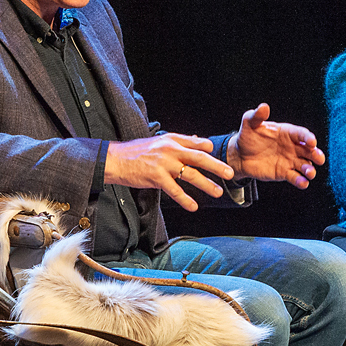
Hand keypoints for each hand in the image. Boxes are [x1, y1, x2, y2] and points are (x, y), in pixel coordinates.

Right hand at [103, 133, 235, 211]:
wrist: (115, 160)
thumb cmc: (137, 152)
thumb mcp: (159, 141)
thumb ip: (180, 141)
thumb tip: (199, 139)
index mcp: (172, 140)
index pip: (196, 143)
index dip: (209, 149)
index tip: (221, 157)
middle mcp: (170, 150)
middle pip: (199, 157)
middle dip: (216, 166)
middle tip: (230, 173)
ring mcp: (164, 164)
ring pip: (190, 175)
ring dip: (206, 184)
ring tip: (217, 192)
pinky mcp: (156, 177)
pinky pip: (175, 190)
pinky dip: (185, 199)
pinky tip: (193, 206)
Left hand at [231, 103, 323, 187]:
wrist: (240, 155)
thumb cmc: (247, 136)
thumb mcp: (249, 123)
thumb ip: (257, 115)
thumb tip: (264, 107)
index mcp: (287, 132)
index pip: (301, 134)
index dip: (308, 137)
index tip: (312, 142)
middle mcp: (292, 147)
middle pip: (309, 150)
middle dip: (316, 154)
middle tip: (319, 158)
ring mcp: (290, 161)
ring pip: (305, 165)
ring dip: (310, 170)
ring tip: (309, 173)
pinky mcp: (284, 173)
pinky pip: (295, 178)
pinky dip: (301, 181)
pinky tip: (303, 183)